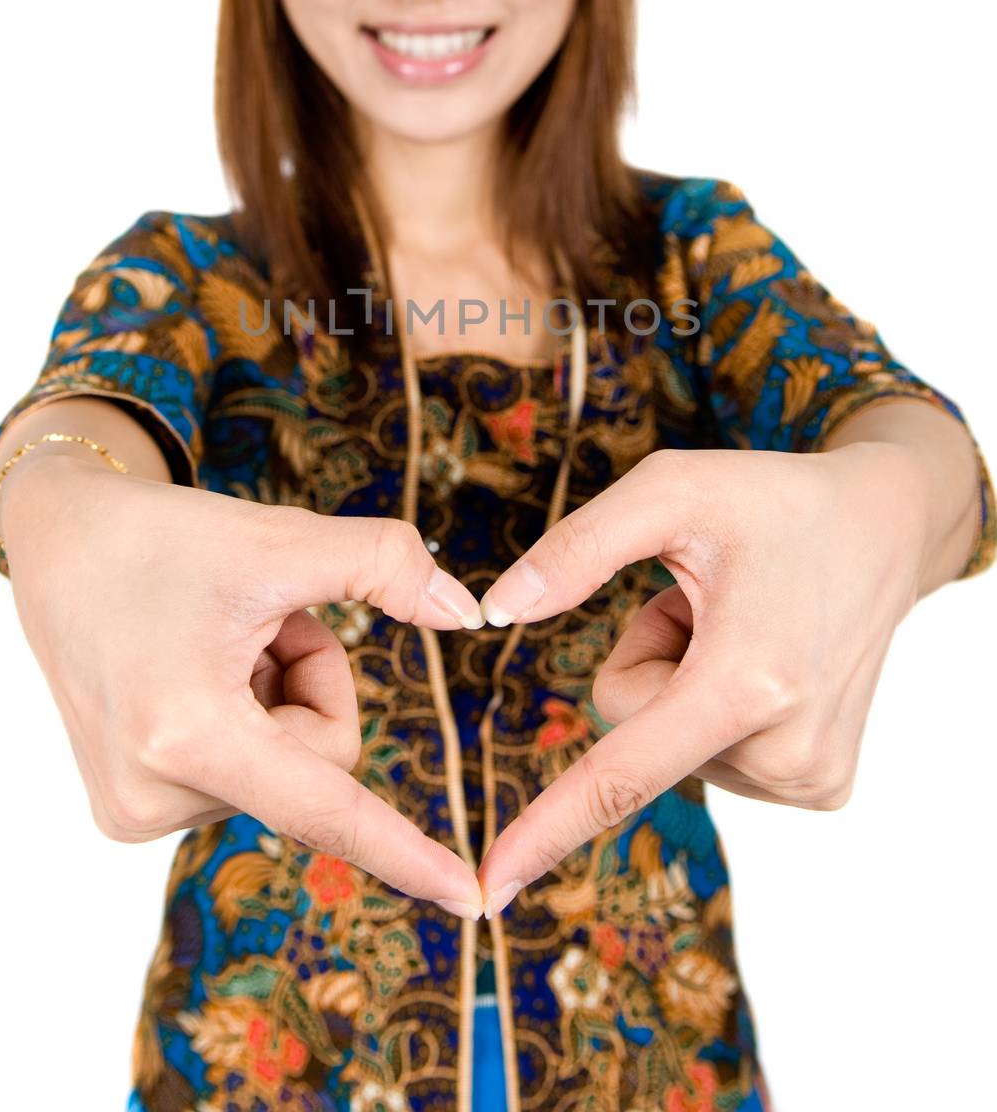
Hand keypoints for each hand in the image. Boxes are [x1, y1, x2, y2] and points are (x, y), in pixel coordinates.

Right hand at [0, 452, 485, 913]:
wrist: (59, 543)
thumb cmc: (165, 536)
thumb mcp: (280, 537)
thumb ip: (386, 566)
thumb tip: (470, 615)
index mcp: (190, 735)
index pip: (327, 810)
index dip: (407, 852)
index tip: (472, 900)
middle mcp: (154, 793)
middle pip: (321, 756)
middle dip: (312, 677)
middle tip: (256, 617)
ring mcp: (135, 810)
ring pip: (286, 762)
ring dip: (275, 689)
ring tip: (213, 636)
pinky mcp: (128, 808)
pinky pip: (244, 770)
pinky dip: (242, 712)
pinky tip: (191, 663)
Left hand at [476, 443, 926, 915]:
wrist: (880, 528)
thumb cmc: (769, 501)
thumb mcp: (671, 491)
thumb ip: (578, 550)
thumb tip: (497, 611)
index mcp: (747, 681)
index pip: (623, 772)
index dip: (549, 829)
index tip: (495, 885)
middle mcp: (786, 749)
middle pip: (629, 722)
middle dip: (650, 658)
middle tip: (715, 604)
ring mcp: (809, 777)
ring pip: (666, 743)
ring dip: (686, 679)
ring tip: (746, 625)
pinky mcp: (821, 786)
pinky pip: (711, 757)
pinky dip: (721, 706)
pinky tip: (767, 658)